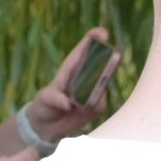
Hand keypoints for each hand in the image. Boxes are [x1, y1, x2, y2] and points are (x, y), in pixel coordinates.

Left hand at [21, 29, 120, 143]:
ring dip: (103, 85)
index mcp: (71, 67)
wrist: (47, 127)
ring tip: (90, 95)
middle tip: (116, 56)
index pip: (84, 48)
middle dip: (111, 57)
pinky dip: (95, 106)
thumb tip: (68, 103)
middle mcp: (85, 75)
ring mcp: (92, 89)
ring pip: (106, 82)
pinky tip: (84, 112)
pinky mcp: (97, 104)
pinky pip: (102, 103)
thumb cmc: (43, 105)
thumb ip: (55, 98)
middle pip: (102, 61)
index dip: (94, 38)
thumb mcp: (44, 99)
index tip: (103, 33)